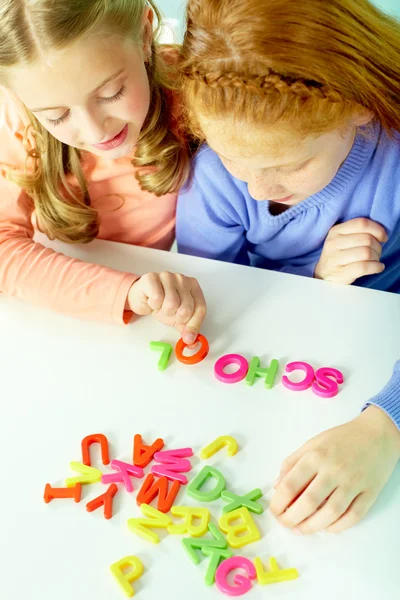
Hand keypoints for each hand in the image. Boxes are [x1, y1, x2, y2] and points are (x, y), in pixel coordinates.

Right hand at [127, 272, 206, 344]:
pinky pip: (156, 298)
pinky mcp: (152, 277)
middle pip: (186, 308)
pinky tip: (151, 300)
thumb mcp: (178, 318)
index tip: (188, 337)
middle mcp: (182, 279)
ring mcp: (167, 276)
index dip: (194, 325)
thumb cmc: (162, 304)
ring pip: (171, 304)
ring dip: (163, 311)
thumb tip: (191, 342)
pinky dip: (153, 305)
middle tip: (169, 312)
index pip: (200, 308)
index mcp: (193, 286)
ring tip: (160, 306)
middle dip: (176, 317)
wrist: (142, 297)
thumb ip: (187, 328)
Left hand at [270, 406, 399, 533]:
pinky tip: (327, 528)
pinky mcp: (369, 492)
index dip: (279, 502)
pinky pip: (353, 515)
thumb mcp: (312, 443)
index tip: (275, 510)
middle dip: (292, 518)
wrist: (376, 434)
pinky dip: (339, 526)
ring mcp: (353, 482)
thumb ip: (292, 463)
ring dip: (313, 526)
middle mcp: (333, 470)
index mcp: (316, 456)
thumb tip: (277, 486)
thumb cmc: (342, 439)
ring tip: (301, 529)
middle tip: (285, 523)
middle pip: (309, 502)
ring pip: (331, 513)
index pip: (291, 485)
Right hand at [315, 218, 387, 283]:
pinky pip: (364, 267)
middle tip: (378, 252)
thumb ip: (358, 232)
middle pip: (366, 239)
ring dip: (377, 257)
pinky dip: (376, 267)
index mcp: (335, 231)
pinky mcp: (340, 273)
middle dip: (378, 246)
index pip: (361, 224)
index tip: (383, 237)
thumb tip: (382, 234)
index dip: (377, 229)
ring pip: (366, 253)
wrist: (323, 275)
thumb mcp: (342, 239)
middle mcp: (333, 243)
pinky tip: (378, 267)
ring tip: (376, 260)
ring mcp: (335, 259)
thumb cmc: (339, 255)